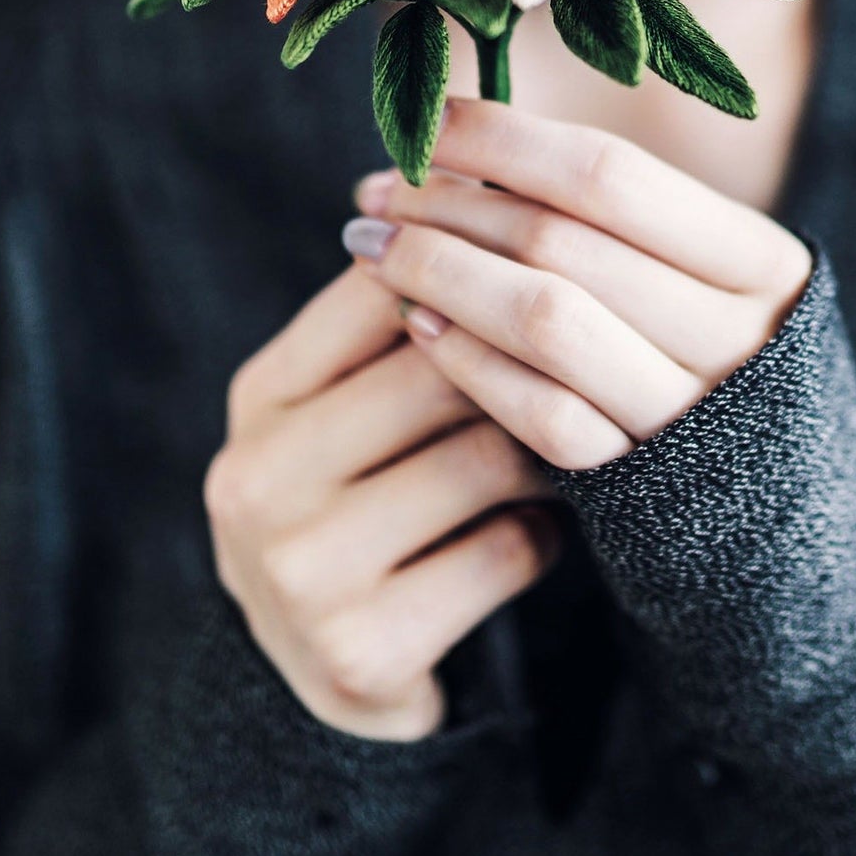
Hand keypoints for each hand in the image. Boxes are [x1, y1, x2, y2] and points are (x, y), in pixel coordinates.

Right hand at [202, 261, 561, 741]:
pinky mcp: (359, 650)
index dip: (479, 264)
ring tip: (578, 438)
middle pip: (441, 367)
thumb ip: (402, 314)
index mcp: (260, 394)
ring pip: (484, 457)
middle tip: (597, 351)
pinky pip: (506, 552)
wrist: (326, 680)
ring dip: (551, 447)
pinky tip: (540, 532)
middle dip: (529, 360)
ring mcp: (299, 569)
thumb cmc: (371, 497)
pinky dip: (543, 536)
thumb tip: (487, 175)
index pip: (380, 287)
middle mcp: (258, 474)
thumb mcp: (352, 404)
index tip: (553, 263)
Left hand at [343, 97, 814, 470]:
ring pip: (548, 323)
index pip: (610, 174)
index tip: (426, 126)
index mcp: (761, 259)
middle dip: (451, 205)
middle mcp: (740, 336)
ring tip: (375, 247)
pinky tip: (415, 324)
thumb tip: (454, 127)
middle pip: (564, 244)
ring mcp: (693, 416)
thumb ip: (599, 201)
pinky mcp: (640, 484)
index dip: (504, 140)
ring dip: (443, 273)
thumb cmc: (698, 337)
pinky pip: (541, 417)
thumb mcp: (690, 262)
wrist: (768, 500)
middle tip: (377, 190)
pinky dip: (469, 363)